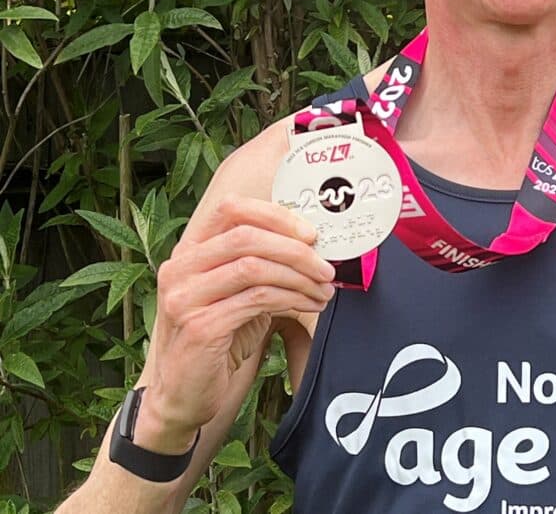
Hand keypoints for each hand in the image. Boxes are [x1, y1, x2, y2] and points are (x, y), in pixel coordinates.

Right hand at [141, 197, 334, 447]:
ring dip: (299, 277)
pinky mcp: (199, 327)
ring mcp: (184, 297)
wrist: (184, 395)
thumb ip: (261, 261)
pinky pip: (256, 300)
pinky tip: (308, 306)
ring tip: (323, 290)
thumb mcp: (238, 290)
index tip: (311, 233)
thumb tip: (313, 242)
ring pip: (254, 267)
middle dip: (296, 249)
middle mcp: (180, 268)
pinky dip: (290, 299)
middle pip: (246, 236)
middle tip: (327, 268)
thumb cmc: (219, 337)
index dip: (276, 215)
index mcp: (190, 250)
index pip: (231, 209)